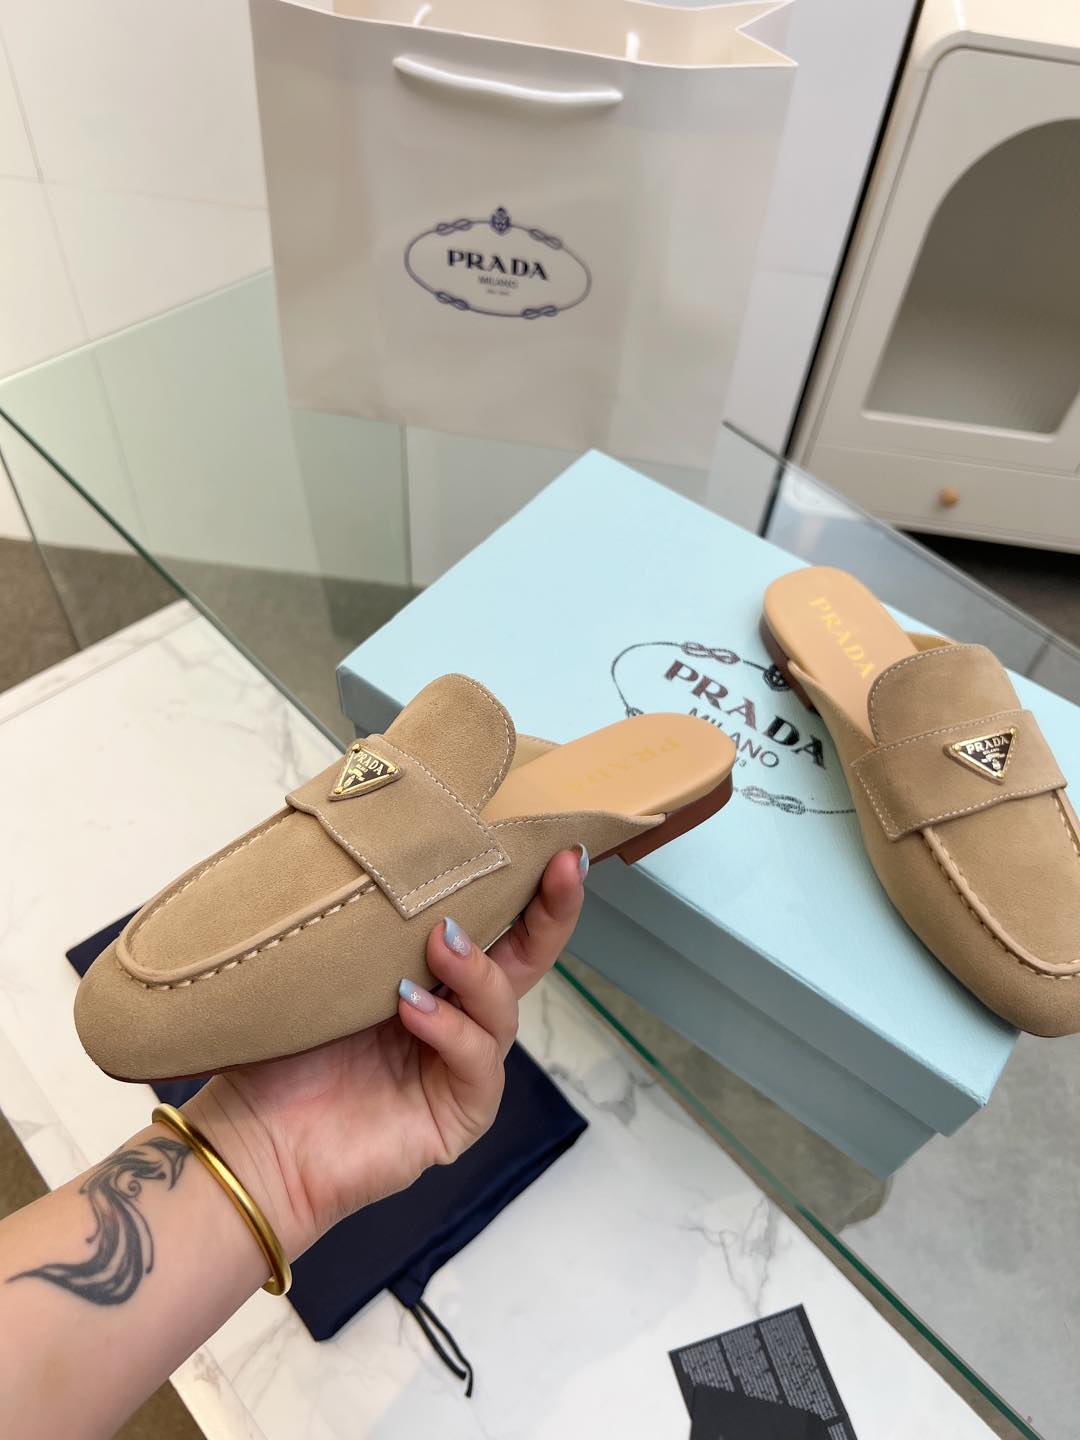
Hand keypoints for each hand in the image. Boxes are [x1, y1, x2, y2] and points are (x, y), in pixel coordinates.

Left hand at [184, 848, 585, 1258]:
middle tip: (559, 868)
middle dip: (550, 912)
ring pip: (501, 1010)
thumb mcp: (319, 968)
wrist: (246, 1141)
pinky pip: (477, 1065)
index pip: (489, 924)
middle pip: (524, 961)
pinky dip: (451, 1032)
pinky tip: (414, 1010)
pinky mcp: (458, 1114)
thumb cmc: (275, 1052)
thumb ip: (359, 920)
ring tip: (441, 943)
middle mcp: (453, 1016)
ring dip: (477, 971)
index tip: (552, 841)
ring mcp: (459, 1066)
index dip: (525, 884)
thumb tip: (372, 840)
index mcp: (426, 975)